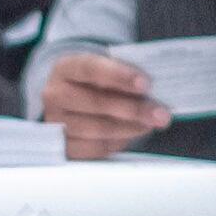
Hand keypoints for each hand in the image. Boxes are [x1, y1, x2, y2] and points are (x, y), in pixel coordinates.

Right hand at [37, 52, 165, 159]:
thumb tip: (151, 92)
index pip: (91, 68)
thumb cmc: (94, 83)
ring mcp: (55, 122)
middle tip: (161, 113)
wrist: (71, 100)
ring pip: (97, 129)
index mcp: (65, 68)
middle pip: (96, 103)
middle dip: (133, 109)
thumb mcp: (103, 69)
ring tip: (150, 124)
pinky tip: (132, 133)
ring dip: (130, 128)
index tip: (145, 83)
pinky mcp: (62, 146)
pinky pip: (95, 148)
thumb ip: (122, 76)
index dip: (119, 76)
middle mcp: (55, 94)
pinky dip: (118, 142)